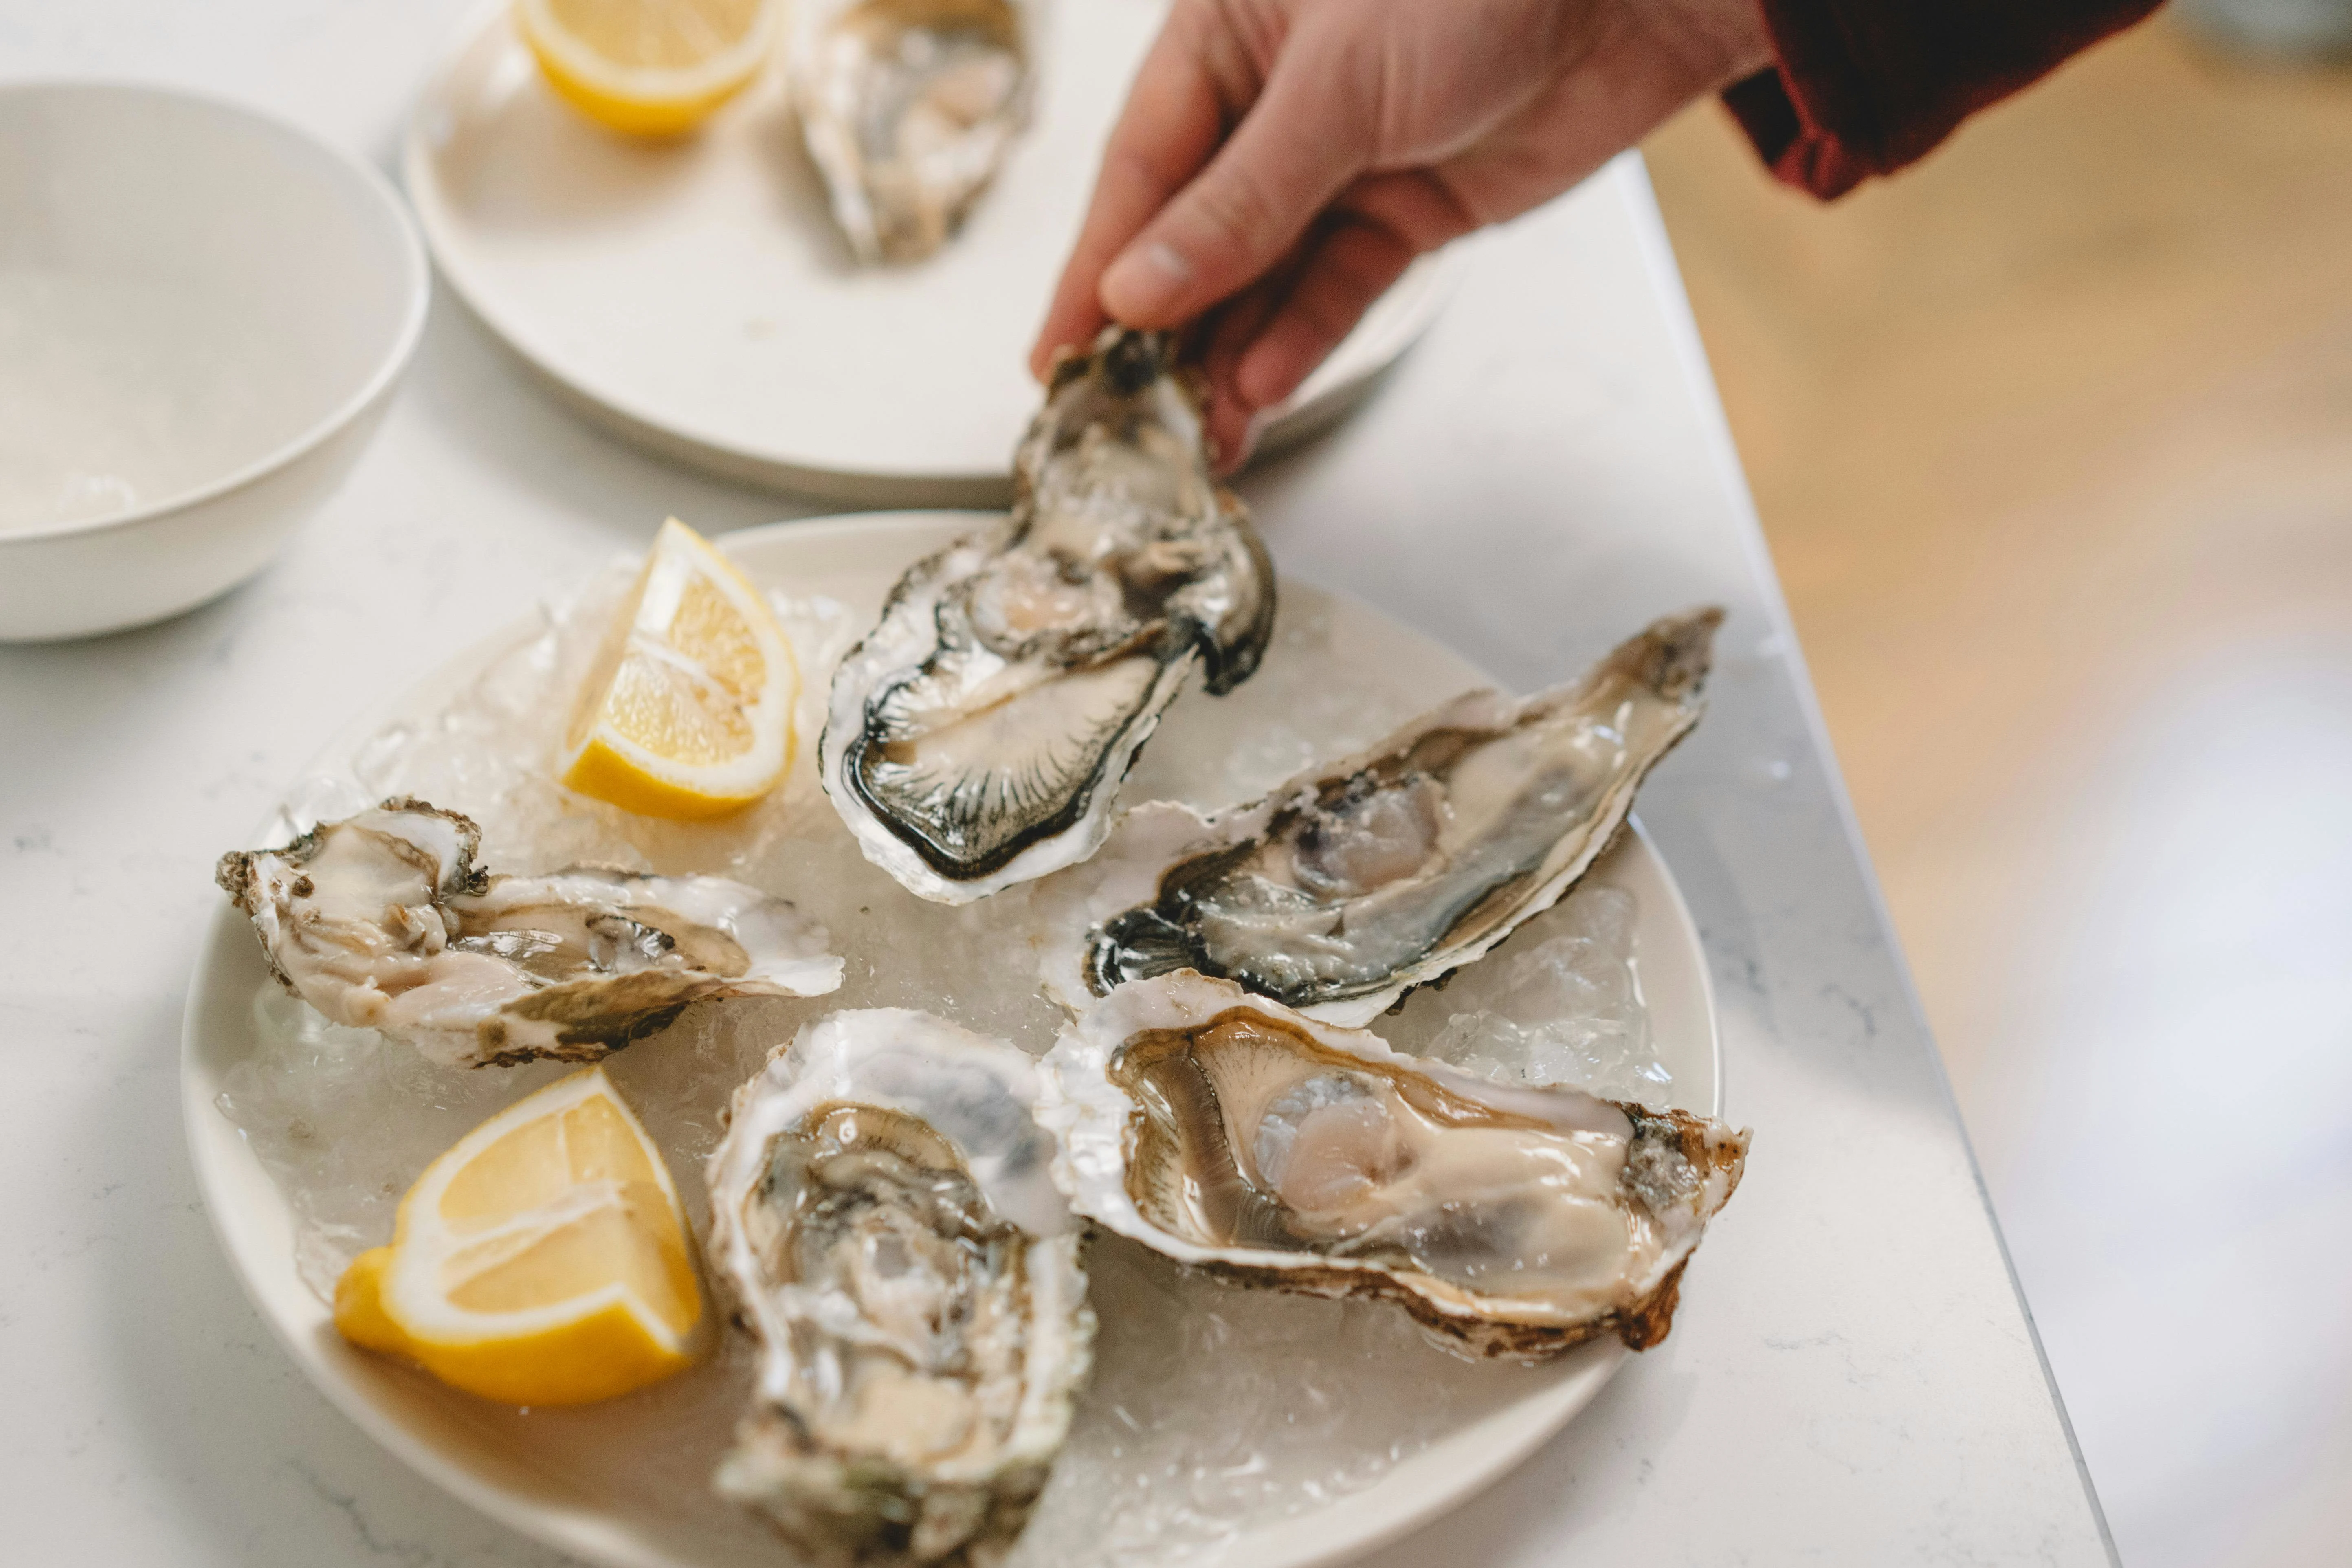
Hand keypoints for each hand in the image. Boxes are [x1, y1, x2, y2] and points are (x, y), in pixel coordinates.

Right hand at [1030, 0, 1770, 466]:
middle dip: (1161, 331)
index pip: (1139, 171)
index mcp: (1224, 34)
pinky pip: (1333, 287)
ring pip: (1261, 276)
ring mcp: (1341, 160)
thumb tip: (1137, 289)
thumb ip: (1240, 201)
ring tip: (1197, 433)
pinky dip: (1300, 338)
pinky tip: (1260, 390)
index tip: (1058, 354)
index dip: (1095, 268)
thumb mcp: (1338, 87)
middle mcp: (1271, 101)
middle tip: (1121, 419)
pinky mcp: (1404, 209)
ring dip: (1228, 356)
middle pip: (1192, 235)